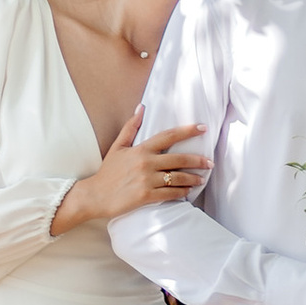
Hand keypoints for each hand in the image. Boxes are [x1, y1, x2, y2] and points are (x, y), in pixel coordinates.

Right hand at [55, 116, 208, 232]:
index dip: (187, 131)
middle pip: (179, 158)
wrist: (95, 195)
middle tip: (210, 162)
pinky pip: (170, 193)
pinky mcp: (146, 196)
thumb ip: (130, 127)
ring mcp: (147, 180)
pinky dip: (182, 192)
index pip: (168, 136)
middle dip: (198, 160)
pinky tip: (188, 192)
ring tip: (201, 179)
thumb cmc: (107, 172)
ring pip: (177, 178)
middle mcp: (146, 163)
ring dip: (193, 178)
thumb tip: (141, 107)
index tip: (202, 128)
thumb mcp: (117, 147)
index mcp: (141, 149)